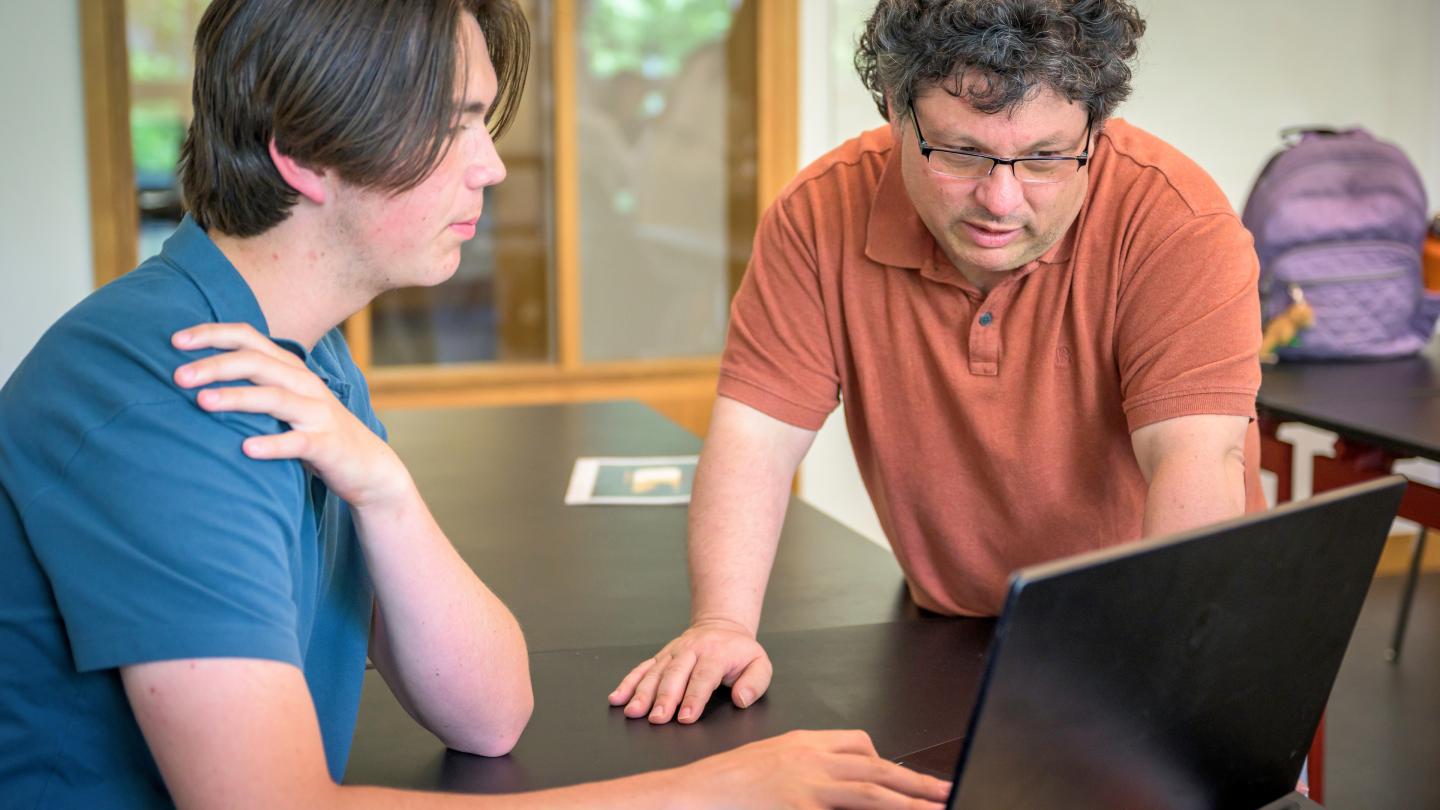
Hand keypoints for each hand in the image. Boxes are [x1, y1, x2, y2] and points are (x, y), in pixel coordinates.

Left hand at [171, 323, 407, 509]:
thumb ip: (254, 385)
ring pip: (275, 398)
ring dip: (238, 398)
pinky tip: (247, 449)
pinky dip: (273, 444)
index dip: (214, 334)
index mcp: (291, 369)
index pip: (250, 338)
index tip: (175, 341)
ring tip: (203, 402)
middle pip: (257, 363)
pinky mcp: (327, 445)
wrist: (366, 465)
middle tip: (178, 376)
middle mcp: (304, 384)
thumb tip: (196, 378)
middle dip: (216, 366)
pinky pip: (298, 442)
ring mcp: (318, 414)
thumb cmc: (314, 431)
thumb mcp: (286, 400)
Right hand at [609, 618, 771, 723]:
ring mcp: (673, 653)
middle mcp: (692, 651)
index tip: (685, 717)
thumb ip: (755, 682)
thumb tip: (741, 699)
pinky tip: (617, 698)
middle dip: (665, 698)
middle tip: (657, 718)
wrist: (721, 626)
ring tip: (633, 712)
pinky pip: (642, 668)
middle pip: (676, 674)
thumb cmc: (740, 652)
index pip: (704, 676)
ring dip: (642, 692)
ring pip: (656, 672)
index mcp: (717, 653)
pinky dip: (628, 683)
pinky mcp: (661, 657)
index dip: (694, 697)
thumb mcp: (760, 664)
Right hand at [669, 730, 949, 809]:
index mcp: (803, 743)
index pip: (858, 743)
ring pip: (872, 790)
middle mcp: (810, 758)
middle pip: (876, 765)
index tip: (904, 780)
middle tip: (946, 791)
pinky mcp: (799, 806)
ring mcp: (807, 784)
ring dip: (909, 802)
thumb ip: (801, 768)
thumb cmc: (723, 785)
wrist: (691, 793)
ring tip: (937, 808)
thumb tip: (827, 785)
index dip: (885, 762)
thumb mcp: (768, 764)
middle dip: (915, 781)